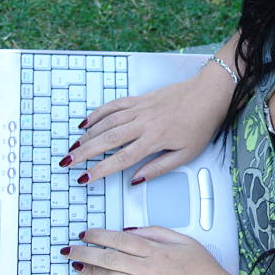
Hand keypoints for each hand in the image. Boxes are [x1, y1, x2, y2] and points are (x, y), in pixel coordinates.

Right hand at [60, 77, 225, 183]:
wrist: (208, 94)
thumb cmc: (201, 124)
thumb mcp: (186, 154)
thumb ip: (159, 168)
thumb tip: (136, 180)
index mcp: (155, 139)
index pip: (121, 158)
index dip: (101, 169)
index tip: (85, 177)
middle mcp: (144, 122)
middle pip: (107, 139)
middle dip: (84, 152)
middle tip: (67, 162)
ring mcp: (140, 108)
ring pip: (107, 121)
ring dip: (88, 134)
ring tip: (73, 146)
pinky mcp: (141, 98)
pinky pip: (114, 104)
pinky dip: (98, 113)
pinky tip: (87, 122)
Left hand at [62, 227, 236, 274]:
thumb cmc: (203, 270)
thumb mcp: (185, 241)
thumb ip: (157, 232)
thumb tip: (132, 231)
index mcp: (157, 251)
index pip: (120, 240)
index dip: (99, 235)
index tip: (86, 233)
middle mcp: (148, 270)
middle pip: (109, 258)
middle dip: (86, 252)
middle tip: (71, 249)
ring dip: (89, 271)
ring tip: (76, 265)